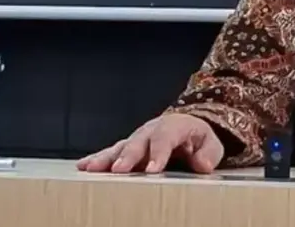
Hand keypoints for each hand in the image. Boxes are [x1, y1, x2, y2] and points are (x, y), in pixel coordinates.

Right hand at [75, 113, 223, 174]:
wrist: (187, 130)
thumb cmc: (197, 139)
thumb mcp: (211, 144)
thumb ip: (209, 153)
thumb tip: (202, 164)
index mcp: (175, 125)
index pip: (167, 137)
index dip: (159, 152)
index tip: (153, 169)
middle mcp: (152, 130)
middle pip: (139, 141)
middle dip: (129, 156)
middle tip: (119, 170)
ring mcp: (137, 138)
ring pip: (120, 146)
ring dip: (106, 158)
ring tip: (91, 168)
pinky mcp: (126, 148)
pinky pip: (110, 153)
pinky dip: (97, 159)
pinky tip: (83, 167)